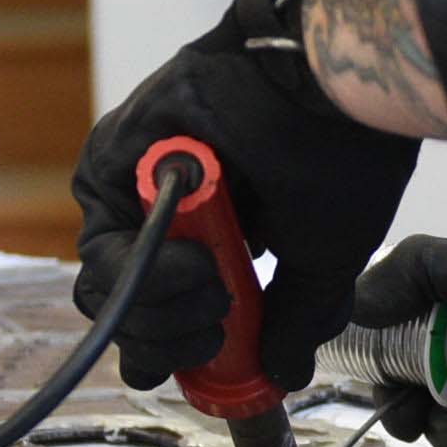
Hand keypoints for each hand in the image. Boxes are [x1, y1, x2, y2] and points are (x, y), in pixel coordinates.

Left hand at [71, 0, 420, 391]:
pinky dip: (156, 273)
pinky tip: (202, 264)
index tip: (223, 360)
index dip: (185, 353)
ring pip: (106, 288)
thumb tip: (283, 372)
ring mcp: (129, 185)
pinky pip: (108, 249)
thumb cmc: (340, 147)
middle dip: (172, 340)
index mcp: (208, 229)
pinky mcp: (110, 161)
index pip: (165, 315)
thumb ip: (294, 317)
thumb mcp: (324, 255)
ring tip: (216, 289)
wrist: (331, 74)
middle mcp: (160, 209)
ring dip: (165, 309)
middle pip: (126, 311)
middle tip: (220, 329)